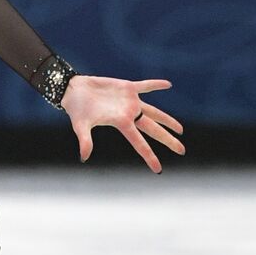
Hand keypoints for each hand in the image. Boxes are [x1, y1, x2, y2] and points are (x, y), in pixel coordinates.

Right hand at [59, 76, 184, 172]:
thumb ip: (85, 140)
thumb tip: (84, 157)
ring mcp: (130, 102)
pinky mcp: (127, 88)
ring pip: (154, 112)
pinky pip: (146, 86)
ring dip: (168, 120)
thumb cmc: (76, 109)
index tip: (158, 170)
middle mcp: (129, 114)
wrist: (74, 91)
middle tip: (182, 150)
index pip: (139, 143)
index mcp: (121, 123)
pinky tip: (168, 85)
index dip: (149, 156)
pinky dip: (156, 85)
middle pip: (154, 129)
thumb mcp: (80, 126)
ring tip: (181, 130)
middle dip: (168, 139)